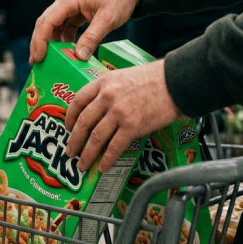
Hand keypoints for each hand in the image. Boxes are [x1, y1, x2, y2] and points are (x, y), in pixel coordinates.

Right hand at [29, 0, 139, 64]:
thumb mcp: (108, 19)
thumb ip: (92, 38)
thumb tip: (78, 57)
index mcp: (69, 0)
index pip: (47, 21)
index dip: (40, 40)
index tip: (38, 57)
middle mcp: (65, 2)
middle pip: (45, 23)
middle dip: (39, 43)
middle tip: (36, 63)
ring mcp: (69, 7)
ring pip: (53, 26)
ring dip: (50, 43)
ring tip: (48, 60)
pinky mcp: (75, 12)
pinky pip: (64, 27)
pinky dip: (62, 40)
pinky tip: (65, 53)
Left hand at [65, 60, 182, 172]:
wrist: (175, 81)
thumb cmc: (153, 78)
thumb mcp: (123, 76)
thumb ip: (109, 89)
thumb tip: (100, 108)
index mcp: (103, 82)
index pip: (78, 101)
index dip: (70, 117)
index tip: (67, 128)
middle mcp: (107, 97)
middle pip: (83, 122)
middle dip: (74, 140)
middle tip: (69, 152)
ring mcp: (119, 112)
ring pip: (96, 138)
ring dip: (86, 154)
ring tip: (82, 164)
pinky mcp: (133, 126)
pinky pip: (114, 147)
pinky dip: (107, 159)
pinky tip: (102, 167)